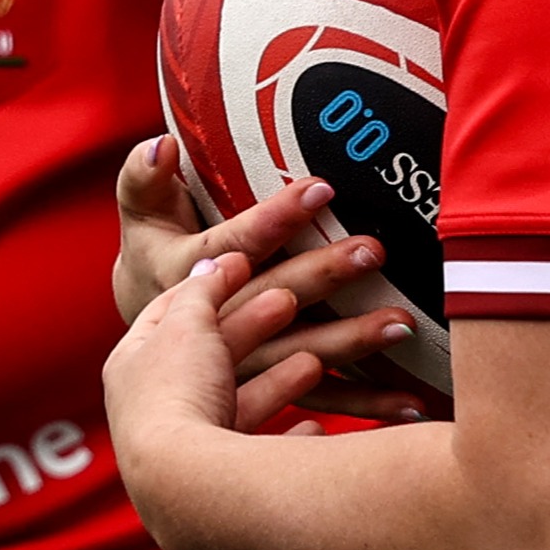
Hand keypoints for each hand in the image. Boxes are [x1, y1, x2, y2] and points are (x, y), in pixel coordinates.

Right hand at [114, 135, 429, 420]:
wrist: (146, 339)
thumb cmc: (152, 256)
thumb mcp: (140, 215)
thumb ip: (145, 179)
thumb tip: (162, 144)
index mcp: (184, 279)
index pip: (234, 245)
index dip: (275, 219)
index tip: (322, 188)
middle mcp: (213, 328)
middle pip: (273, 297)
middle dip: (323, 275)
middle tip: (374, 249)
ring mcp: (241, 366)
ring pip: (299, 353)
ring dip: (351, 341)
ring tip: (402, 323)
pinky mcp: (265, 395)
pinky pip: (317, 402)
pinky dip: (362, 404)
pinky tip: (409, 403)